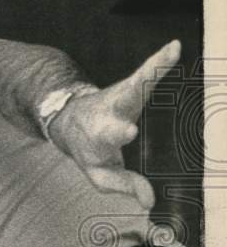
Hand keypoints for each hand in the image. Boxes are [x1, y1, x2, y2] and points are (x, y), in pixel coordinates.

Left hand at [48, 40, 180, 208]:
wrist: (72, 120)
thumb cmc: (89, 149)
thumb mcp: (99, 172)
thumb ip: (122, 185)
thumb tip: (149, 199)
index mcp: (101, 133)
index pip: (110, 133)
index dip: (119, 131)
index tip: (129, 129)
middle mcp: (110, 111)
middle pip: (123, 103)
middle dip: (134, 94)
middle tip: (153, 84)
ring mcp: (120, 97)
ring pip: (137, 82)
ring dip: (153, 67)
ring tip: (171, 52)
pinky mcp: (131, 87)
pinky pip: (147, 73)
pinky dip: (160, 60)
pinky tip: (174, 46)